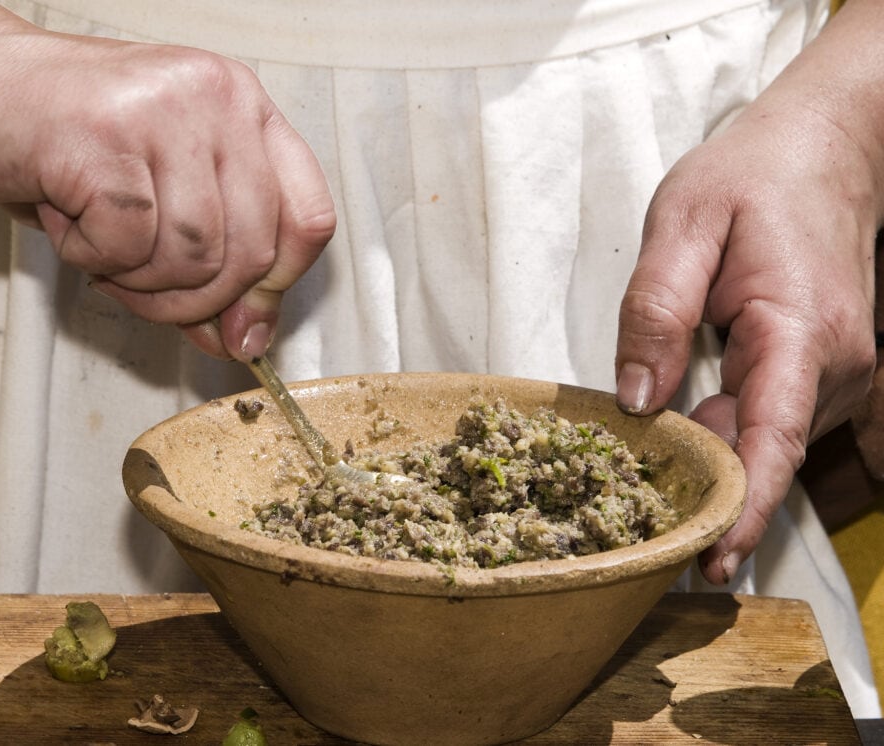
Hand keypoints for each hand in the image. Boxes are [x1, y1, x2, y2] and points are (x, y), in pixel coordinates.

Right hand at [0, 1, 334, 360]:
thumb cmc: (59, 140)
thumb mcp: (158, 200)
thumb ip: (210, 265)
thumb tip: (244, 340)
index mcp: (242, 108)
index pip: (310, 218)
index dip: (278, 287)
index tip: (242, 325)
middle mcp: (215, 98)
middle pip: (252, 253)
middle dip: (195, 300)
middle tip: (140, 285)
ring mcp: (161, 111)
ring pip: (195, 257)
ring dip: (140, 281)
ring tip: (98, 242)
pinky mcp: (101, 135)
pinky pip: (128, 246)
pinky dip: (92, 258)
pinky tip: (65, 217)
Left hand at [615, 3, 883, 582]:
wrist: (826, 146)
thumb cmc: (752, 176)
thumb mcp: (682, 224)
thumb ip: (654, 312)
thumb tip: (636, 401)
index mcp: (797, 331)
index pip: (771, 442)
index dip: (741, 510)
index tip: (710, 562)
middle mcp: (836, 366)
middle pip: (767, 455)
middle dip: (710, 496)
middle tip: (640, 528)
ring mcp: (841, 372)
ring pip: (774, 446)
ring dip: (722, 472)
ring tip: (654, 489)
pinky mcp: (830, 372)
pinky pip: (794, 431)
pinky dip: (750, 452)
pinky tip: (703, 459)